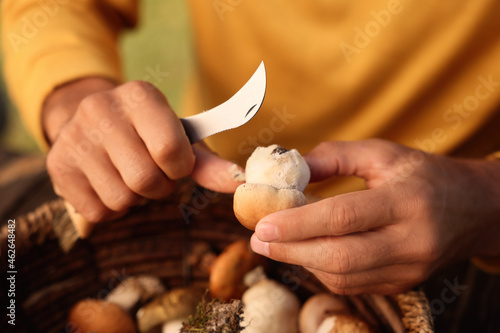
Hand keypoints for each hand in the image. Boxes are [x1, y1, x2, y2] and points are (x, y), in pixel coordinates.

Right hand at [44, 77, 241, 221]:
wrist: (94, 123)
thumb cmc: (148, 133)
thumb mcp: (179, 139)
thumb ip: (208, 163)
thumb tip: (240, 182)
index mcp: (140, 96)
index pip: (170, 150)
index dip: (179, 168)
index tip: (175, 162)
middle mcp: (101, 109)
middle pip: (146, 180)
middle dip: (159, 186)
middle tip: (153, 172)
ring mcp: (74, 137)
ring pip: (121, 199)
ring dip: (135, 198)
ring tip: (128, 175)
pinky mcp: (57, 166)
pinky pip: (98, 212)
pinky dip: (112, 209)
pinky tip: (108, 183)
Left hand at [250, 139, 499, 293]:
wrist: (473, 209)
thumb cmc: (422, 174)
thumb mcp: (382, 153)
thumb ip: (334, 156)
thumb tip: (290, 169)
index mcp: (407, 201)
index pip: (343, 217)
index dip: (298, 224)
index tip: (262, 224)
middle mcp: (412, 241)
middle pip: (340, 257)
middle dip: (291, 250)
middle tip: (258, 240)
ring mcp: (410, 270)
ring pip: (344, 277)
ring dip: (302, 262)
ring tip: (275, 245)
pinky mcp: (404, 284)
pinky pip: (354, 285)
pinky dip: (323, 271)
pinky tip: (306, 253)